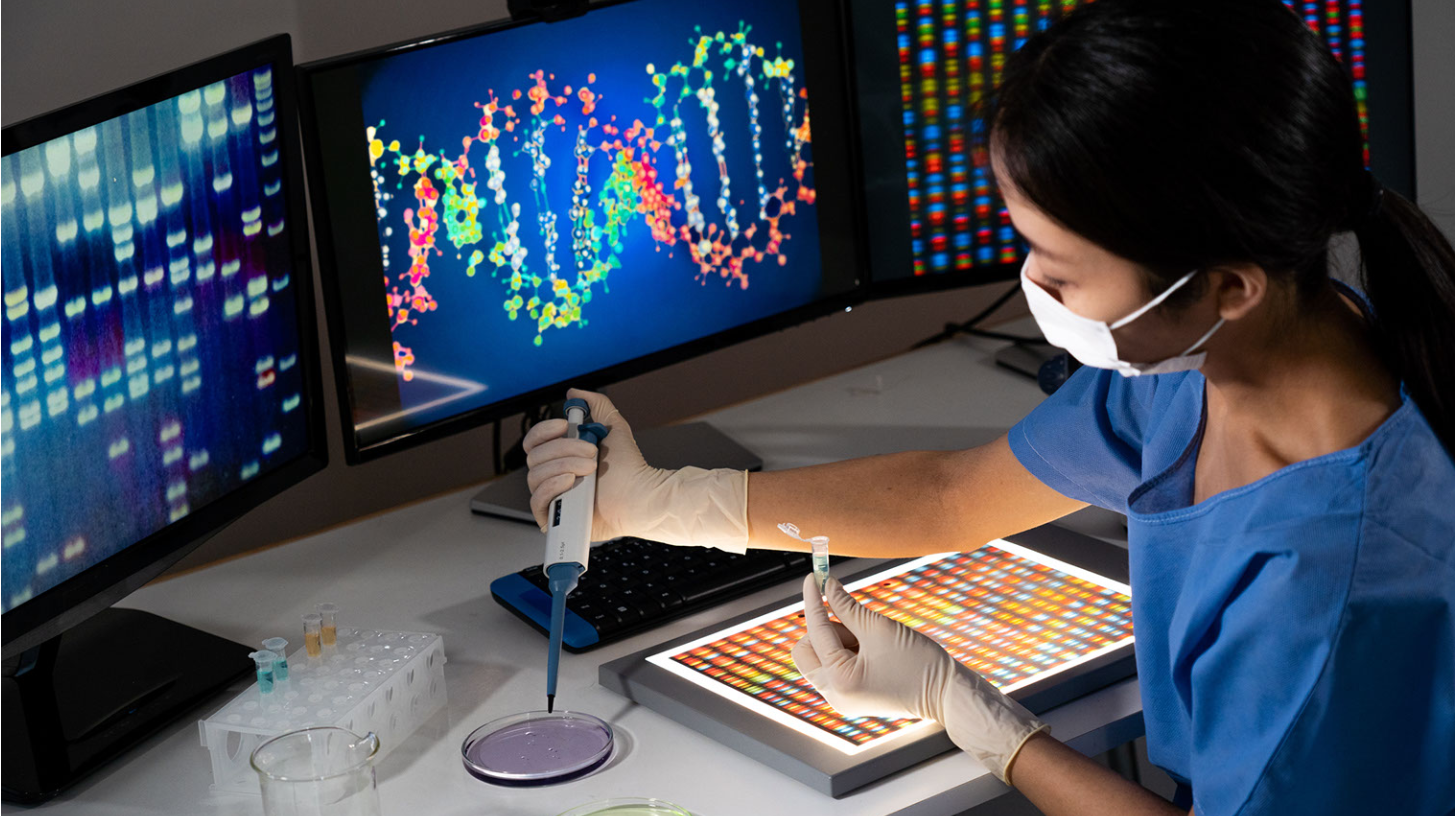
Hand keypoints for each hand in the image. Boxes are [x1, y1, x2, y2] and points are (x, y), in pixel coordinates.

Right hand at [522, 389, 748, 550]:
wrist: (641, 496)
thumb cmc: (630, 469)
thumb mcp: (613, 427)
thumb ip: (597, 405)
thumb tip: (574, 393)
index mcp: (561, 457)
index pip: (534, 441)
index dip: (545, 430)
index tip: (566, 426)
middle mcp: (554, 476)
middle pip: (535, 457)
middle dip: (563, 450)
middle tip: (591, 452)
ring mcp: (554, 498)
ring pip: (535, 476)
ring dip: (563, 466)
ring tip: (590, 469)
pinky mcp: (555, 519)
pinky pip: (536, 502)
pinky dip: (551, 488)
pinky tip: (570, 482)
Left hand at [792, 574, 1048, 782]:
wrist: (945, 693)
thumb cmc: (917, 662)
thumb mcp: (878, 628)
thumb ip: (846, 606)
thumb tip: (826, 585)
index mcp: (838, 680)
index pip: (816, 631)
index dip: (814, 600)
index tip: (812, 576)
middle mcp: (833, 694)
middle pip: (807, 650)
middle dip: (823, 629)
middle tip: (855, 621)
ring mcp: (841, 698)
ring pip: (821, 657)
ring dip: (840, 639)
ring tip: (874, 641)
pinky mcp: (851, 696)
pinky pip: (835, 666)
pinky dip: (846, 650)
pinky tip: (872, 650)